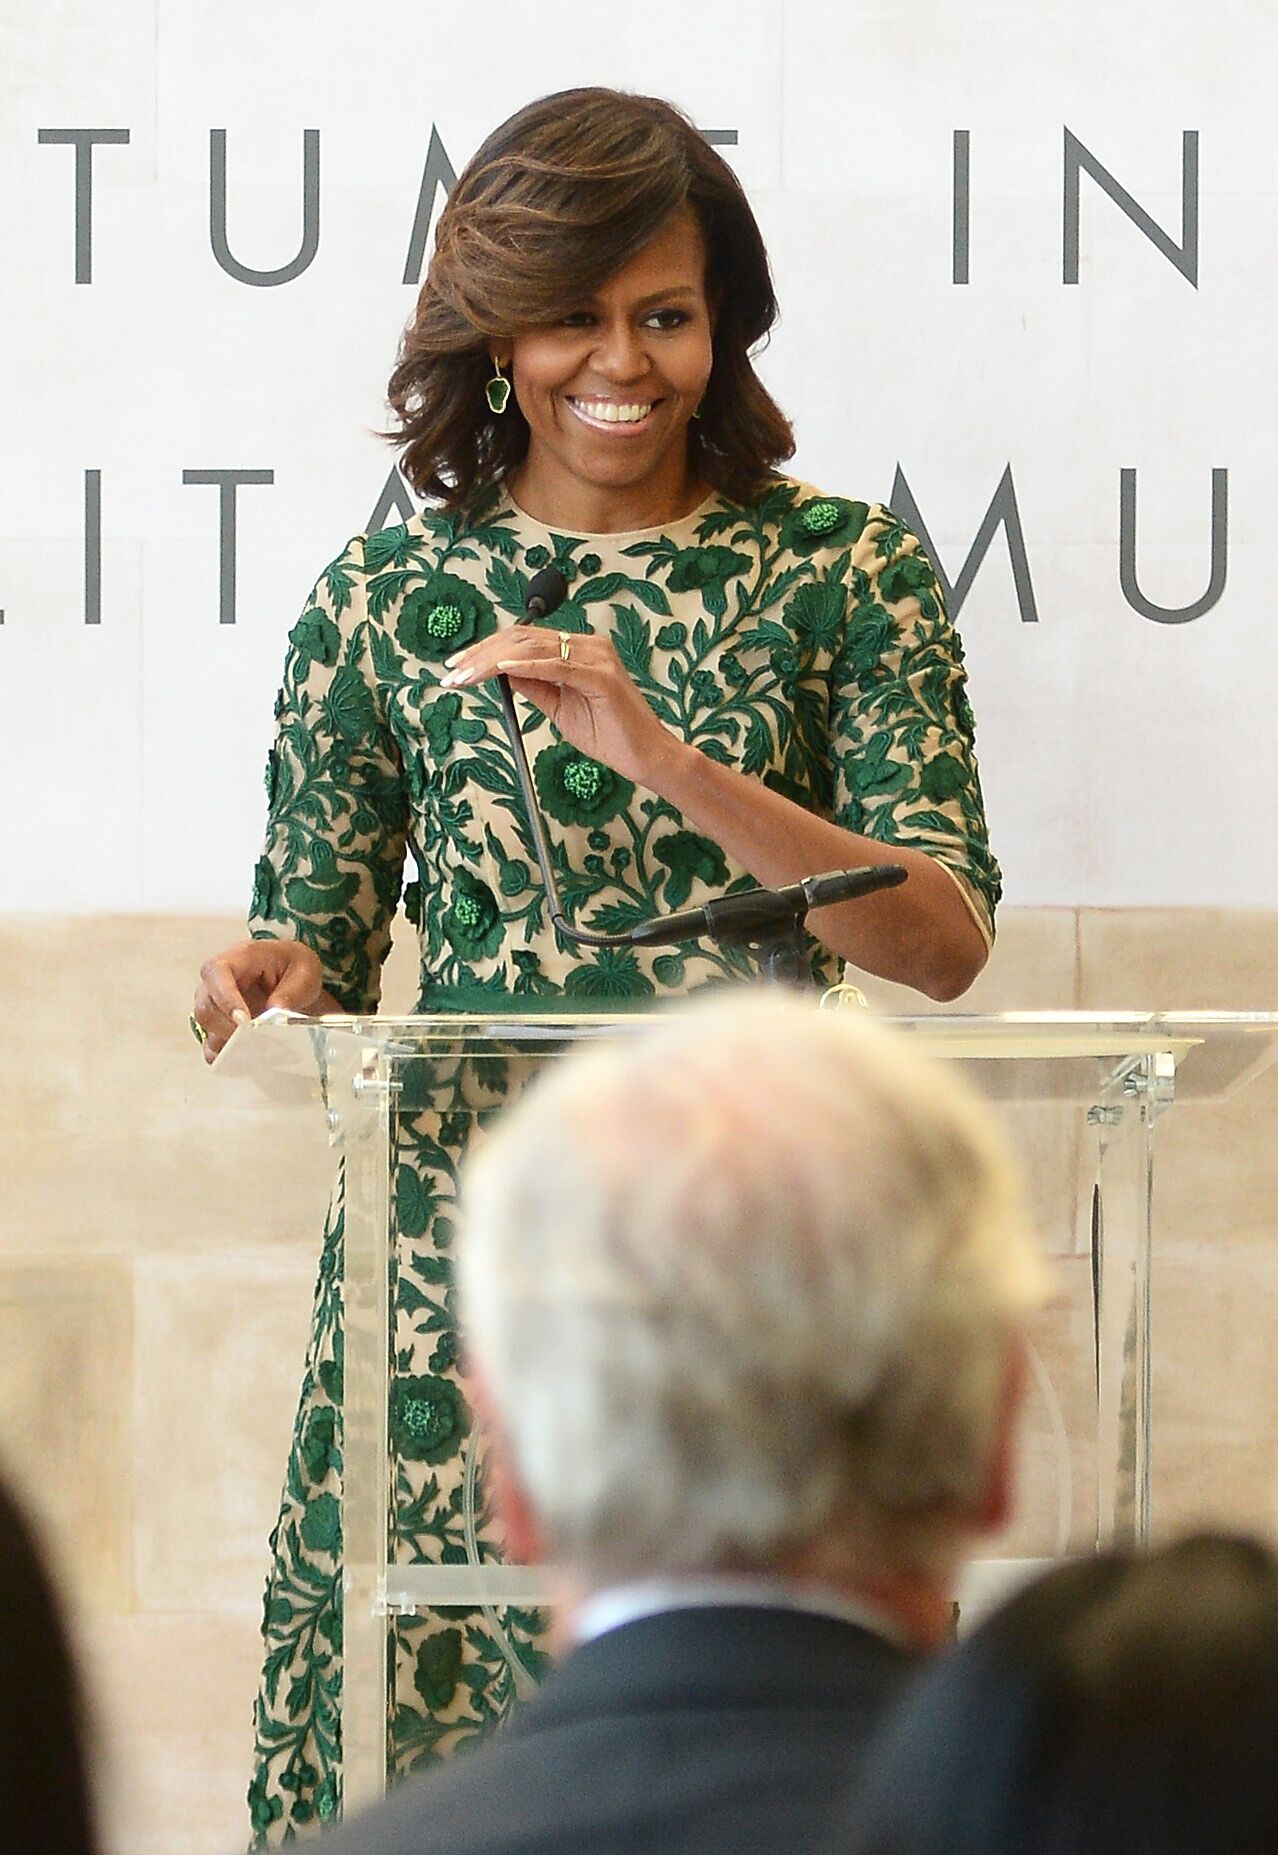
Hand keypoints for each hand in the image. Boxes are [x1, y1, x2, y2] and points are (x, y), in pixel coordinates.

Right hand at [192, 938, 325, 1063]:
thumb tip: (273, 1013)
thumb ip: (291, 990)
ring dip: (225, 1041)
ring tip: (253, 1051)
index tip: (244, 1021)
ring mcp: (217, 1002)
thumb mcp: (305, 971)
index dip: (225, 997)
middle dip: (224, 1026)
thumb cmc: (296, 966)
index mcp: (240, 957)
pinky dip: (223, 1053)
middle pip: (205, 1003)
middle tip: (251, 1040)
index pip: (217, 973)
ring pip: (206, 1025)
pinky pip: (212, 1041)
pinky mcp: (222, 1023)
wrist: (295, 975)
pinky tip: (242, 1061)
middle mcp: (220, 980)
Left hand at [440, 628, 684, 789]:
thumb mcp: (559, 708)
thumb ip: (534, 687)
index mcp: (579, 648)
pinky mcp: (601, 676)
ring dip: (492, 661)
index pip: (524, 639)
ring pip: (532, 648)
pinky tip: (500, 671)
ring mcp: (596, 657)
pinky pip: (555, 665)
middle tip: (451, 672)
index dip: (486, 649)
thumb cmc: (610, 735)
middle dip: (481, 654)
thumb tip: (501, 672)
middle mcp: (588, 644)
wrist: (646, 756)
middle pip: (522, 638)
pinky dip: (525, 667)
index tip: (458, 667)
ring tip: (464, 676)